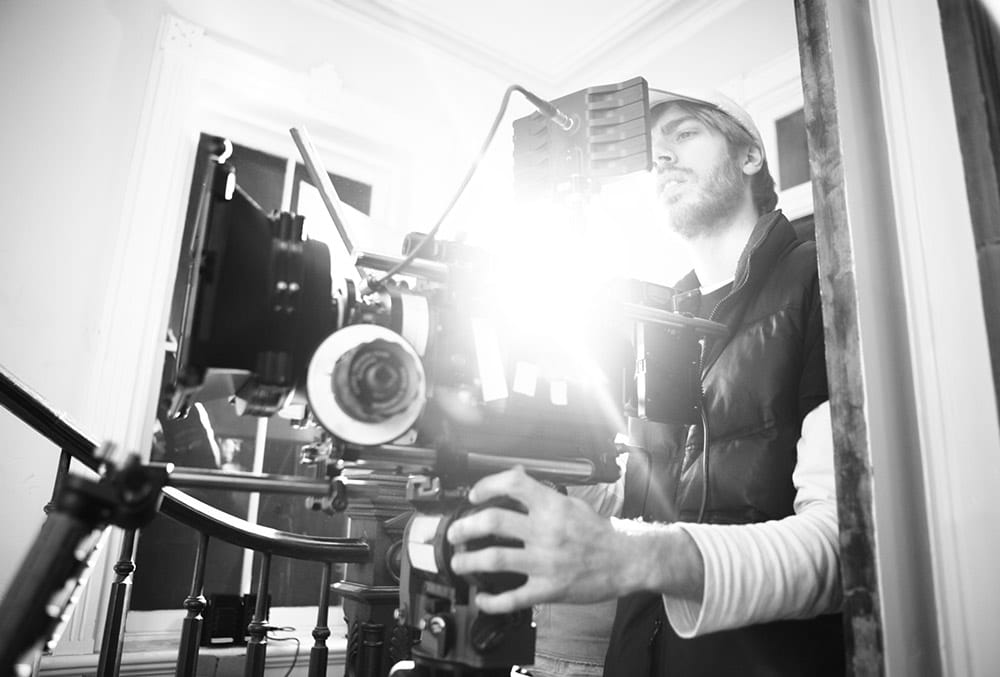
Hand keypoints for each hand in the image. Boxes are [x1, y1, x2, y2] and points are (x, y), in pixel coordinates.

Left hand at [446, 466, 645, 613]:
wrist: (625, 561)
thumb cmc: (599, 533)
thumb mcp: (572, 503)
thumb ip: (542, 492)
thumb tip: (517, 477)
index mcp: (552, 507)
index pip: (513, 484)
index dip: (488, 486)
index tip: (475, 495)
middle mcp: (546, 531)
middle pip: (493, 522)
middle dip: (465, 527)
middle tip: (456, 533)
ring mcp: (545, 562)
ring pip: (495, 559)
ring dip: (468, 561)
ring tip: (459, 561)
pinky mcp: (549, 589)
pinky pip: (513, 598)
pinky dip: (492, 601)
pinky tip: (482, 599)